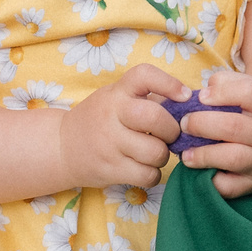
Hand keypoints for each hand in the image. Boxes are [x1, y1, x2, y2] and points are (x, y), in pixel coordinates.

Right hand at [59, 64, 181, 189]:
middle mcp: (112, 114)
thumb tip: (190, 104)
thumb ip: (148, 98)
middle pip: (156, 119)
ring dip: (163, 155)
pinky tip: (144, 168)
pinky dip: (153, 174)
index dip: (169, 83)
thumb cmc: (100, 120)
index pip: (144, 75)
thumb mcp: (116, 99)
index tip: (184, 96)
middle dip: (172, 130)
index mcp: (117, 92)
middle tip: (169, 135)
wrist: (61, 147)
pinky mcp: (110, 169)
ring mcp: (109, 143)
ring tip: (154, 153)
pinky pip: (148, 175)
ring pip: (156, 152)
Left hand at [174, 70, 251, 198]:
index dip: (221, 91)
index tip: (201, 96)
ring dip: (202, 154)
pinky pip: (227, 186)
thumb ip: (223, 86)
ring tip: (185, 152)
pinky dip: (208, 179)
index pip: (249, 92)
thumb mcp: (245, 93)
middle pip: (234, 127)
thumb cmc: (250, 113)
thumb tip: (196, 97)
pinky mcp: (251, 184)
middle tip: (184, 123)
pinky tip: (197, 170)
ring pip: (232, 158)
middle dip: (201, 124)